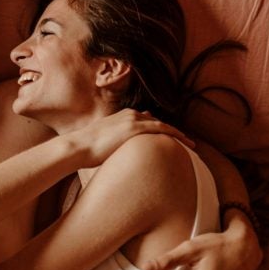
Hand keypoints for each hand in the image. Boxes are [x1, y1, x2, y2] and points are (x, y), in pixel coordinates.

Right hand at [69, 109, 193, 167]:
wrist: (77, 146)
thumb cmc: (84, 149)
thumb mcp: (100, 142)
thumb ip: (111, 143)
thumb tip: (112, 155)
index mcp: (121, 117)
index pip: (145, 120)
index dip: (158, 129)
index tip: (168, 137)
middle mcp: (129, 114)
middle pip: (157, 121)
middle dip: (171, 131)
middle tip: (185, 142)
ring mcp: (133, 120)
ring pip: (163, 125)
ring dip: (178, 134)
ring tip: (191, 144)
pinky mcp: (135, 128)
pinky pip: (162, 129)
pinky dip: (176, 134)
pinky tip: (186, 143)